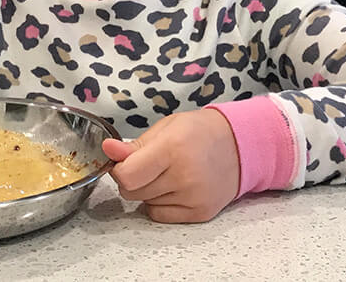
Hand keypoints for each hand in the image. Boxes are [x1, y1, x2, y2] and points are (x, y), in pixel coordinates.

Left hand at [101, 109, 239, 222]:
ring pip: (144, 203)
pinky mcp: (199, 213)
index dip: (119, 169)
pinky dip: (159, 204)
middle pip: (132, 192)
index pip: (127, 176)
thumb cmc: (199, 132)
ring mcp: (193, 198)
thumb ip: (134, 145)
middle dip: (132, 179)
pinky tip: (174, 188)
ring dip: (147, 191)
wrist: (237, 146)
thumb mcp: (165, 128)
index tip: (124, 161)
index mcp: (173, 149)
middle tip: (150, 165)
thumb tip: (108, 150)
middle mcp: (184, 176)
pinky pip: (159, 216)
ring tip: (168, 173)